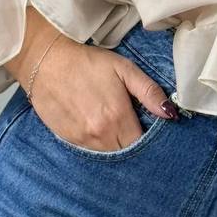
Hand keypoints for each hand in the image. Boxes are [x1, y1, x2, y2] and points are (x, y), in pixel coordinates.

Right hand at [17, 27, 178, 151]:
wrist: (46, 61)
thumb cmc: (88, 63)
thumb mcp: (124, 69)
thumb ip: (149, 92)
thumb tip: (170, 114)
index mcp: (117, 117)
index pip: (141, 144)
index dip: (148, 139)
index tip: (147, 128)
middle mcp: (99, 134)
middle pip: (125, 152)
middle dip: (132, 143)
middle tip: (132, 127)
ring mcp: (82, 140)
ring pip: (108, 155)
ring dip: (115, 145)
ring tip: (114, 126)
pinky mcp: (67, 140)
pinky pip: (90, 151)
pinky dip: (98, 144)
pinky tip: (97, 128)